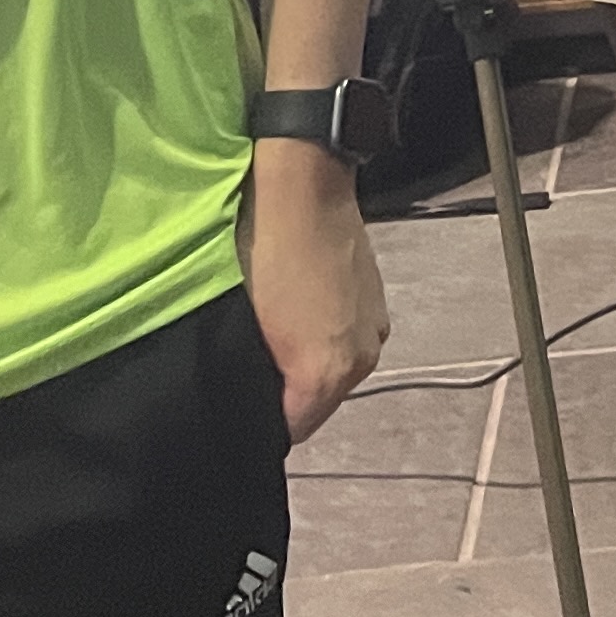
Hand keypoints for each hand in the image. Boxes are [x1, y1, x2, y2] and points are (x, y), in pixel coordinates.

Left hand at [240, 149, 388, 443]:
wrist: (305, 186)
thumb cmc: (267, 252)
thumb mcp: (247, 327)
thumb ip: (259, 378)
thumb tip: (255, 405)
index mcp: (333, 372)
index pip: (292, 429)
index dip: (262, 419)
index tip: (239, 397)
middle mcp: (364, 357)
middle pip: (318, 401)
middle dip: (288, 389)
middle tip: (253, 358)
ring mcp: (374, 326)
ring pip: (333, 368)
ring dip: (306, 360)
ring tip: (273, 328)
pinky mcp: (376, 301)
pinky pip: (345, 338)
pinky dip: (323, 333)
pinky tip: (297, 306)